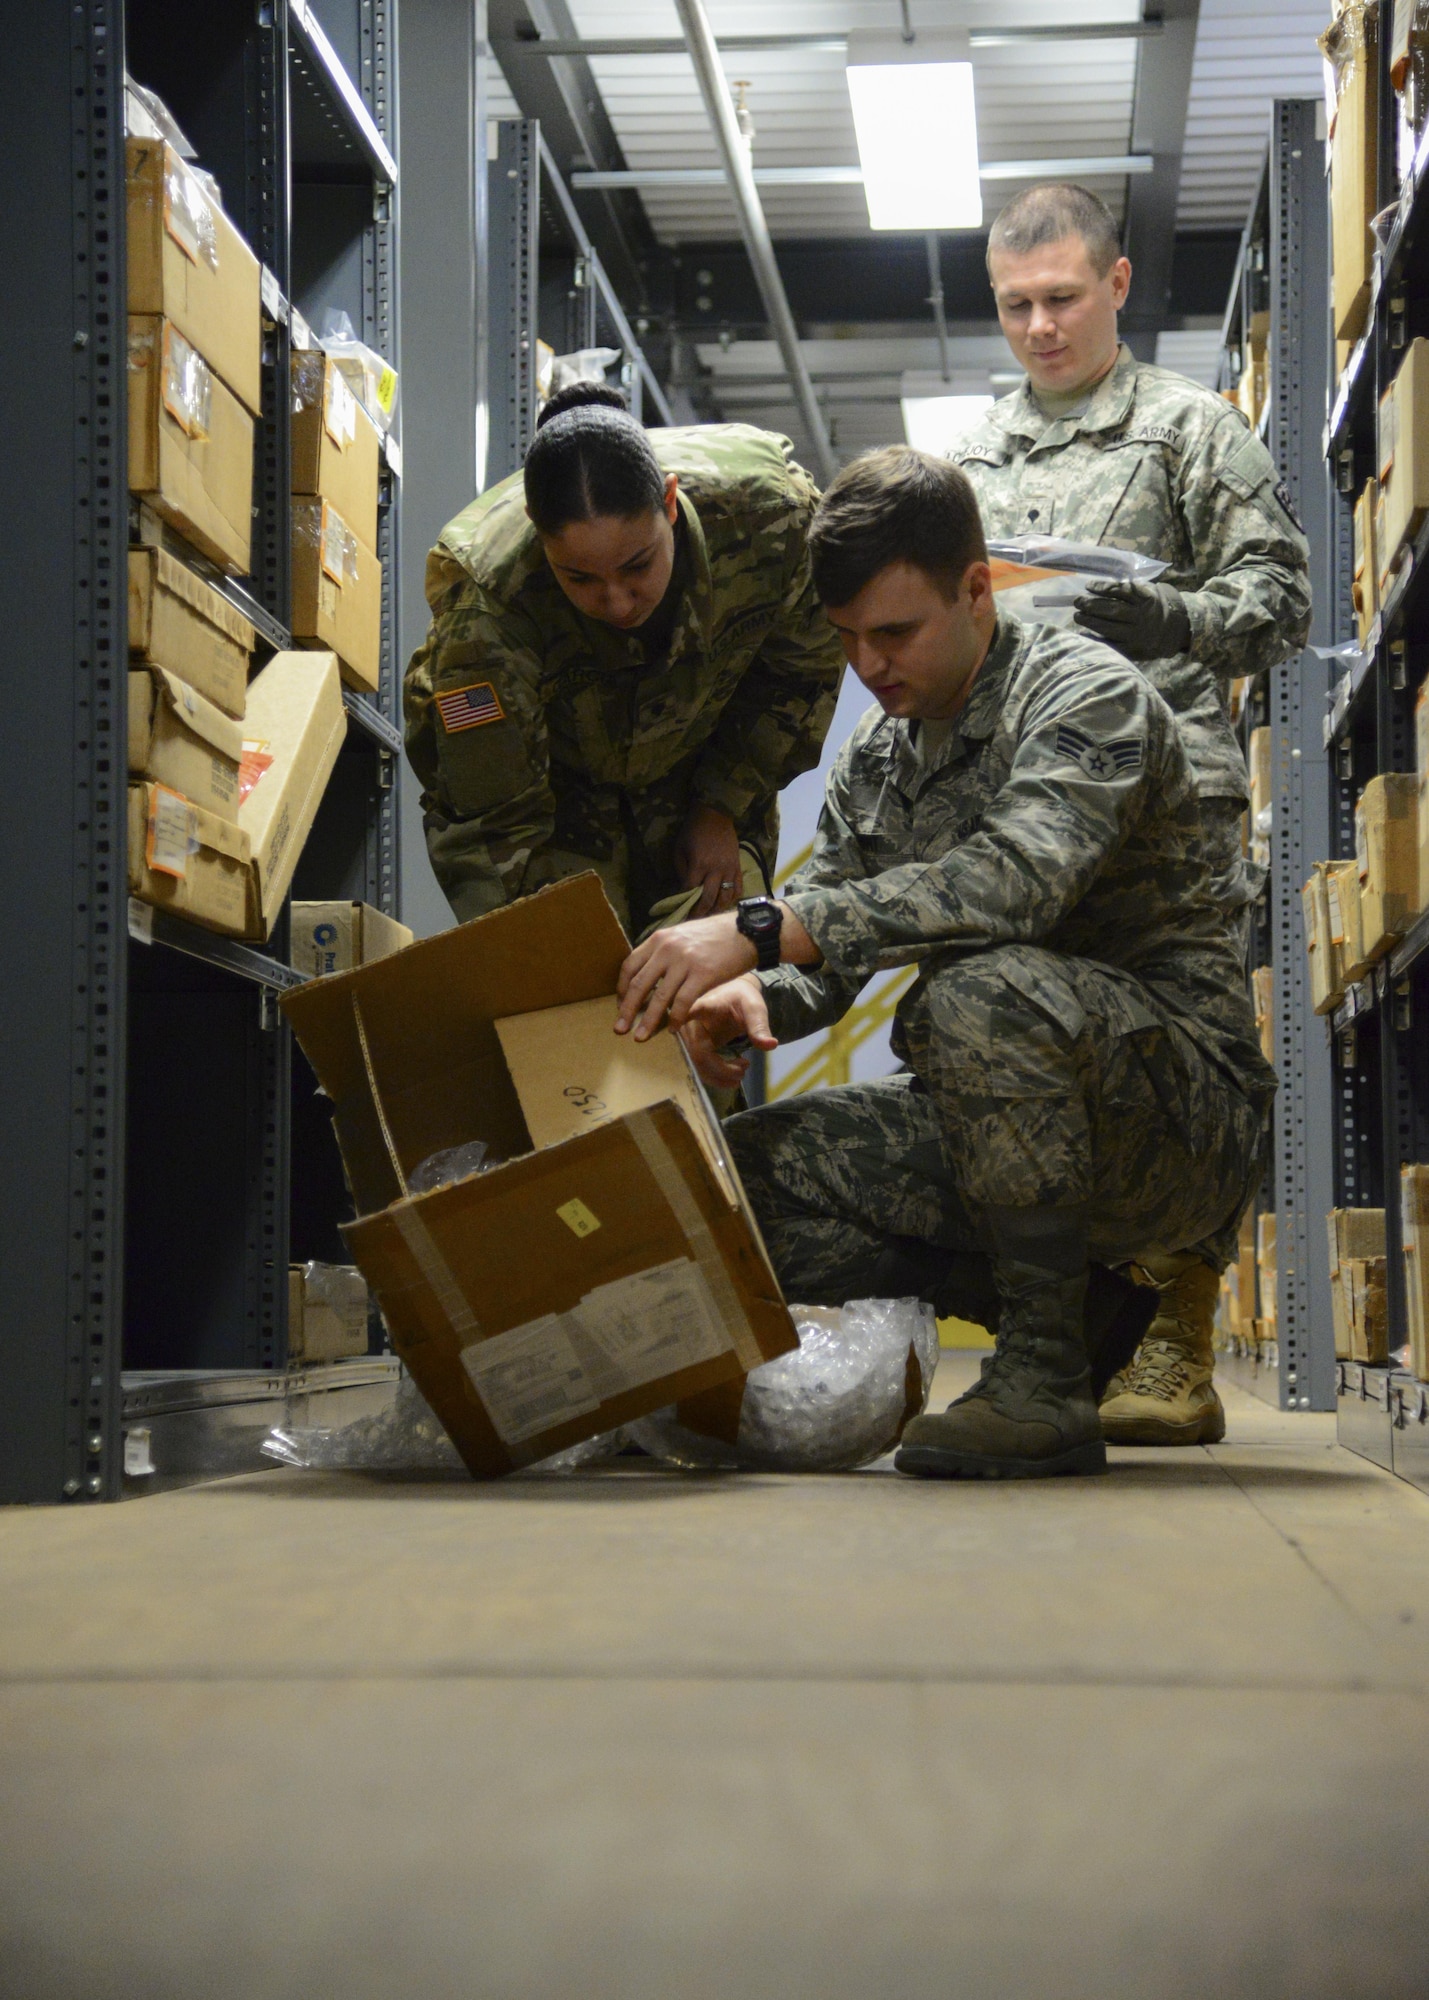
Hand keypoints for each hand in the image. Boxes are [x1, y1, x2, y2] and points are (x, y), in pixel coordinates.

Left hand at [615, 913, 755, 1040]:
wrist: (745, 931)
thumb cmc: (715, 935)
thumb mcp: (682, 935)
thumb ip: (664, 951)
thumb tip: (649, 973)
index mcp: (659, 939)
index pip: (630, 966)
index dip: (621, 989)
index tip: (620, 1005)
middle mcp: (667, 949)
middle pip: (639, 985)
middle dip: (627, 1010)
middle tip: (619, 1029)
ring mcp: (685, 962)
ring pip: (659, 997)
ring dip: (648, 1021)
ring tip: (641, 1037)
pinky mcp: (703, 974)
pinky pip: (683, 1002)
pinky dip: (675, 1019)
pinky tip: (673, 1030)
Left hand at [676, 803, 742, 915]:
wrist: (715, 815)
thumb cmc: (693, 831)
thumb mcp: (679, 849)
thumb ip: (682, 870)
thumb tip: (685, 890)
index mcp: (699, 865)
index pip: (691, 890)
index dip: (685, 902)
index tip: (681, 911)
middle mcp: (716, 870)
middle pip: (709, 899)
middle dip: (701, 912)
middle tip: (695, 921)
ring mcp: (729, 869)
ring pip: (726, 897)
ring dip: (717, 909)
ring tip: (711, 915)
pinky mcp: (738, 867)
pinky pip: (738, 888)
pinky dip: (732, 899)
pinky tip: (725, 903)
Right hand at [681, 976, 778, 1088]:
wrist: (734, 998)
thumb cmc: (742, 999)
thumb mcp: (754, 1008)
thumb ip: (760, 1026)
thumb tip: (771, 1045)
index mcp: (703, 1006)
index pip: (689, 1014)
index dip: (681, 1022)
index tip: (675, 1029)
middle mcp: (690, 1023)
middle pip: (698, 1054)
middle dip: (722, 1069)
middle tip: (745, 1068)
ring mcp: (689, 1037)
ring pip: (698, 1065)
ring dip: (721, 1076)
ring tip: (742, 1072)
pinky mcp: (694, 1047)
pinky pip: (700, 1066)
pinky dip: (717, 1076)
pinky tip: (735, 1073)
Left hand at [1073, 579, 1189, 661]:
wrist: (1172, 632)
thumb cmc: (1152, 608)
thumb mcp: (1148, 592)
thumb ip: (1130, 588)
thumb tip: (1099, 585)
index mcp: (1146, 600)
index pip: (1121, 591)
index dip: (1103, 588)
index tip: (1088, 586)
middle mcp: (1142, 617)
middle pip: (1113, 610)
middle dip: (1092, 605)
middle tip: (1077, 601)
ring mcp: (1137, 635)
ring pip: (1109, 628)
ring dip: (1090, 621)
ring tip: (1077, 616)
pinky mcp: (1132, 650)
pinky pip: (1110, 645)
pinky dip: (1095, 639)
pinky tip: (1084, 633)